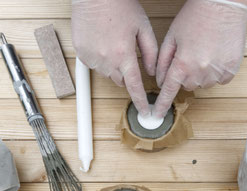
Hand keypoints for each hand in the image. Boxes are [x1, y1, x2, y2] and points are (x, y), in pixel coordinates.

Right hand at [72, 0, 157, 115]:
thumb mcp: (143, 27)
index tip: (145, 112)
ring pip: (108, 74)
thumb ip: (150, 52)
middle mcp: (107, 61)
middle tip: (127, 56)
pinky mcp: (82, 54)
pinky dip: (101, 60)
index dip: (141, 101)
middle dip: (127, 75)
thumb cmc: (119, 5)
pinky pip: (95, 65)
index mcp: (124, 55)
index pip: (135, 86)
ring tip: (114, 45)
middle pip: (121, 81)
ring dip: (113, 66)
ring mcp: (92, 58)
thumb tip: (152, 72)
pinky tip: (103, 44)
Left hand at [154, 0, 246, 117]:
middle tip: (190, 55)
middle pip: (186, 85)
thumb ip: (162, 62)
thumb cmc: (195, 16)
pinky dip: (215, 72)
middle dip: (184, 75)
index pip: (168, 91)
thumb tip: (159, 80)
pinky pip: (218, 80)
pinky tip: (215, 56)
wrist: (224, 5)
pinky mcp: (230, 71)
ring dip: (200, 74)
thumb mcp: (171, 37)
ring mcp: (216, 73)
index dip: (162, 105)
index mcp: (182, 64)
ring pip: (202, 84)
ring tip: (204, 52)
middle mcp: (199, 73)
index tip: (157, 116)